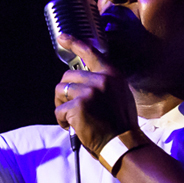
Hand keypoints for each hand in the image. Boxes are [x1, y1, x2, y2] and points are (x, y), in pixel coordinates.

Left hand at [53, 34, 137, 155]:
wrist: (125, 145)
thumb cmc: (121, 124)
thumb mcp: (120, 95)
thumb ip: (104, 83)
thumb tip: (84, 78)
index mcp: (112, 74)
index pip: (90, 52)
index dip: (73, 42)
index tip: (62, 37)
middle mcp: (100, 80)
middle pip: (67, 76)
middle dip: (65, 92)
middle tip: (72, 108)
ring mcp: (88, 92)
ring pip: (60, 92)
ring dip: (62, 106)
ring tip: (73, 119)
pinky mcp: (78, 107)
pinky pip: (58, 110)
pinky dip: (62, 121)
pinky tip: (74, 128)